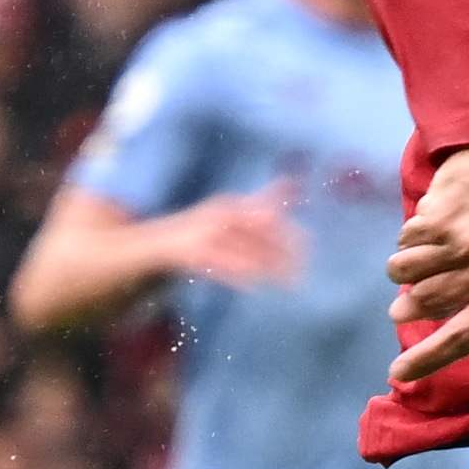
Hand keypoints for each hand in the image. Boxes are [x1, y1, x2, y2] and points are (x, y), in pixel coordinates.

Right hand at [157, 189, 305, 288]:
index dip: (289, 230)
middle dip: (282, 251)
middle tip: (304, 270)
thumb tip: (293, 181)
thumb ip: (263, 198)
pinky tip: (256, 287)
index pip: (267, 214)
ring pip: (242, 253)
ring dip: (267, 269)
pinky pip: (219, 266)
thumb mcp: (234, 210)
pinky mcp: (189, 254)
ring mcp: (203, 234)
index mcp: (231, 204)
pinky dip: (238, 277)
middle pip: (257, 233)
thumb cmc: (205, 227)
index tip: (312, 243)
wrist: (157, 241)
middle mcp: (218, 215)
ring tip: (290, 284)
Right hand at [386, 140, 468, 386]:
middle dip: (407, 302)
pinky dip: (410, 234)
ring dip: (404, 263)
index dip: (429, 359)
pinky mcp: (444, 222)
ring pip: (405, 274)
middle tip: (404, 298)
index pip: (467, 338)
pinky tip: (435, 219)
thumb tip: (416, 317)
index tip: (397, 375)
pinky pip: (404, 242)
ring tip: (428, 246)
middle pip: (425, 305)